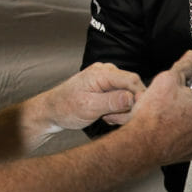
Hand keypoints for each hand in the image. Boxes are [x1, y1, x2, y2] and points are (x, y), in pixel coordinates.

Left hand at [31, 62, 145, 133]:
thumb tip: (132, 98)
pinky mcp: (107, 85)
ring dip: (121, 109)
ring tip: (106, 117)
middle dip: (127, 106)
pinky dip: (117, 108)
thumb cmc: (65, 108)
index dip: (140, 96)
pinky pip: (122, 96)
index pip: (132, 79)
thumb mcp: (89, 108)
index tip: (139, 113)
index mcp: (101, 73)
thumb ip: (111, 102)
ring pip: (128, 93)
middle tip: (112, 120)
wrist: (52, 110)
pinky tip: (106, 114)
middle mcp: (106, 71)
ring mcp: (107, 78)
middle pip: (132, 87)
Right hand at [129, 51, 191, 164]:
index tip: (182, 81)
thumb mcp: (168, 78)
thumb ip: (186, 64)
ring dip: (187, 111)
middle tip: (171, 97)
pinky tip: (169, 125)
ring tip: (168, 112)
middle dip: (191, 95)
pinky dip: (184, 128)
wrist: (140, 145)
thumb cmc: (153, 116)